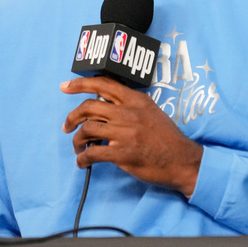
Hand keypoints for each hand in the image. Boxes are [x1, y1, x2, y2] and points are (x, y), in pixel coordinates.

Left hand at [61, 77, 201, 196]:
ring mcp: (125, 133)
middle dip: (72, 117)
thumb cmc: (167, 138)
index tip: (65, 87)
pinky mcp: (123, 153)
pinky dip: (82, 158)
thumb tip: (105, 109)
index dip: (80, 84)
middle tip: (67, 126)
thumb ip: (130, 106)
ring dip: (76, 140)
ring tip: (78, 148)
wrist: (182, 161)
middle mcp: (129, 112)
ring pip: (87, 130)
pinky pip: (92, 153)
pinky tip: (82, 162)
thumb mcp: (151, 112)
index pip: (103, 84)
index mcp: (136, 100)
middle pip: (88, 107)